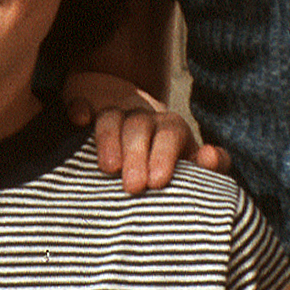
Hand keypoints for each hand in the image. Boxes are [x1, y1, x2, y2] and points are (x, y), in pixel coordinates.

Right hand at [63, 71, 227, 193]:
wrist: (142, 152)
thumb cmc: (170, 171)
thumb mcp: (193, 169)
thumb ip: (210, 165)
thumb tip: (210, 156)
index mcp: (170, 130)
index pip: (170, 132)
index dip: (164, 154)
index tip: (158, 182)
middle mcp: (143, 119)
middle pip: (139, 125)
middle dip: (137, 154)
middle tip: (134, 187)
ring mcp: (113, 116)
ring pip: (111, 116)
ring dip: (109, 138)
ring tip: (108, 168)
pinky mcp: (86, 113)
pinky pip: (79, 103)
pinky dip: (79, 108)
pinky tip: (79, 119)